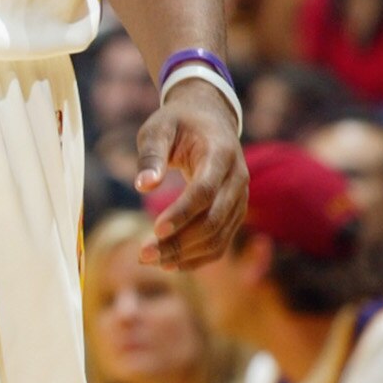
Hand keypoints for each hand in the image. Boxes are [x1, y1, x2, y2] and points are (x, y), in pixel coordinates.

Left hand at [136, 86, 246, 268]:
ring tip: (149, 259)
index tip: (155, 229)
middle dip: (179, 241)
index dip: (182, 213)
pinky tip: (171, 264)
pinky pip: (221, 241)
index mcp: (221, 153)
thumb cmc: (178, 122)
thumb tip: (143, 185)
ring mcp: (240, 198)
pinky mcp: (235, 212)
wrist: (210, 118)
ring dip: (185, 253)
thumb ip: (151, 154)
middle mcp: (237, 178)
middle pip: (213, 220)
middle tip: (142, 254)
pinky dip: (198, 257)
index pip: (205, 191)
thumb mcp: (158, 128)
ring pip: (218, 236)